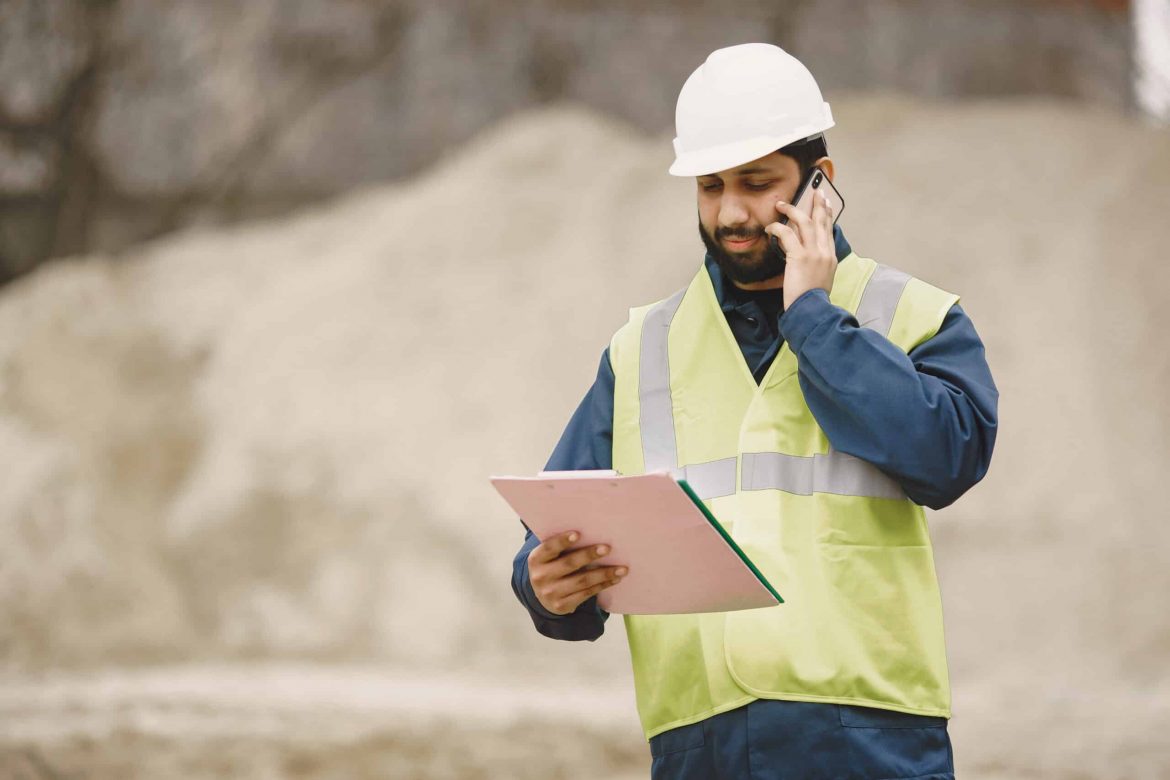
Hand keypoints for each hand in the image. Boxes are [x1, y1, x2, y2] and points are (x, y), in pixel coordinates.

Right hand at [527, 530, 627, 615]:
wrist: (543, 596)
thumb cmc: (552, 566)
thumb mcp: (549, 556)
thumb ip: (562, 546)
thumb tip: (592, 531)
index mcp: (536, 559)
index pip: (549, 548)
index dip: (562, 541)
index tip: (578, 534)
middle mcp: (541, 577)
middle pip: (569, 564)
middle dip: (589, 555)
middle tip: (608, 548)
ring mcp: (551, 593)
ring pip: (582, 581)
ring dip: (604, 574)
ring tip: (622, 568)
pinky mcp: (562, 606)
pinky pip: (586, 594)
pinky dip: (602, 585)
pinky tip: (615, 579)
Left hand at [765, 190, 836, 310]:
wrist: (812, 310)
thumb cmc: (812, 300)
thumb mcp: (821, 279)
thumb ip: (817, 265)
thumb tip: (805, 257)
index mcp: (830, 257)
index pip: (829, 230)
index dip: (827, 215)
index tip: (826, 203)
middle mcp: (825, 252)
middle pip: (821, 221)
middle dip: (818, 204)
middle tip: (816, 191)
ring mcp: (814, 253)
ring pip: (805, 222)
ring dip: (792, 210)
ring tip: (781, 204)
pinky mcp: (800, 257)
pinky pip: (787, 235)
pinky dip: (777, 228)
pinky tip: (769, 227)